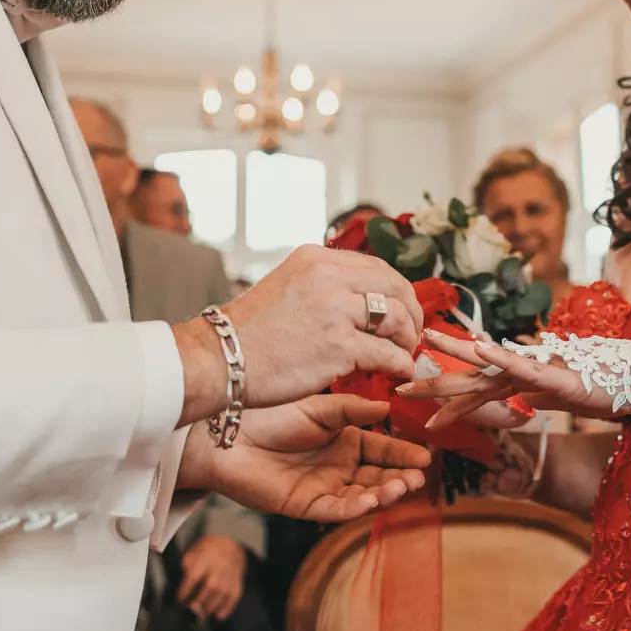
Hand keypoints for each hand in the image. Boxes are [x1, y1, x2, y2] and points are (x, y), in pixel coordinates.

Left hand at [175, 535, 247, 621]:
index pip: (194, 576)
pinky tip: (219, 616)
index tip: (180, 599)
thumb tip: (183, 580)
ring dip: (211, 607)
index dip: (186, 589)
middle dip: (199, 601)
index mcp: (205, 559)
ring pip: (221, 594)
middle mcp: (218, 569)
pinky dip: (227, 608)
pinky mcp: (237, 583)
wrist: (231, 544)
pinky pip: (233, 598)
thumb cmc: (208, 550)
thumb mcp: (194, 551)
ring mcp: (229, 577)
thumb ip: (187, 564)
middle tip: (191, 609)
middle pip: (209, 588)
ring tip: (203, 613)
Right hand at [176, 245, 425, 422]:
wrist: (218, 358)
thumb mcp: (286, 285)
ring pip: (398, 319)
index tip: (402, 310)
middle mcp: (329, 277)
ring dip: (407, 340)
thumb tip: (363, 299)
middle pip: (396, 288)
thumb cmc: (248, 332)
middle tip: (412, 334)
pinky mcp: (340, 347)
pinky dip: (400, 363)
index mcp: (316, 258)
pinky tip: (397, 372)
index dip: (398, 291)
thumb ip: (323, 284)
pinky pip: (388, 353)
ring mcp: (336, 310)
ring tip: (403, 354)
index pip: (376, 267)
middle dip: (412, 313)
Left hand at [191, 395, 429, 521]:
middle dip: (400, 477)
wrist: (229, 434)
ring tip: (401, 487)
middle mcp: (339, 466)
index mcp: (346, 440)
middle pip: (378, 476)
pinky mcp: (306, 506)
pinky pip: (336, 510)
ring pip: (362, 495)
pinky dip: (355, 508)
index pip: (383, 449)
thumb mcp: (319, 407)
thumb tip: (389, 409)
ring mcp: (324, 488)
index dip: (404, 453)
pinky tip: (371, 501)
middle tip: (419, 476)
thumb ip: (354, 410)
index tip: (426, 455)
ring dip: (384, 494)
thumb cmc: (270, 414)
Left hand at [398, 330, 613, 429]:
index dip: (439, 391)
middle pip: (467, 378)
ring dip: (453, 360)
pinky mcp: (554, 375)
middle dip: (430, 382)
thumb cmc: (596, 389)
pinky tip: (480, 349)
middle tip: (395, 388)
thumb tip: (516, 407)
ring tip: (423, 350)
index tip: (407, 394)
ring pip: (487, 368)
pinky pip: (522, 366)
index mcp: (515, 381)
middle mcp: (518, 372)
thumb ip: (531, 400)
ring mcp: (534, 371)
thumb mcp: (553, 401)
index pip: (469, 388)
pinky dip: (500, 357)